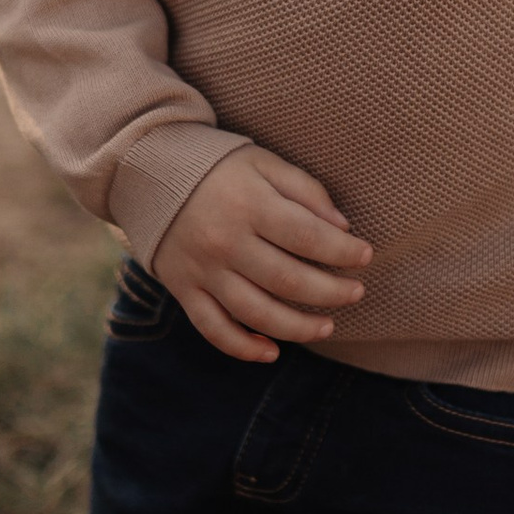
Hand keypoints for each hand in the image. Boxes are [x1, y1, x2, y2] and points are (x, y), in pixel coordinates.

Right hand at [154, 146, 370, 362]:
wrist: (147, 172)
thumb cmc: (218, 166)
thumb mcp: (263, 162)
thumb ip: (305, 189)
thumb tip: (342, 227)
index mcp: (249, 205)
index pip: (308, 237)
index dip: (343, 252)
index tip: (366, 256)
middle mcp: (225, 242)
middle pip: (288, 280)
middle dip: (330, 292)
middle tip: (355, 293)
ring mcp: (202, 270)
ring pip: (256, 312)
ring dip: (298, 327)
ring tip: (328, 326)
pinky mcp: (184, 290)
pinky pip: (213, 328)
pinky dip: (242, 346)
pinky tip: (272, 352)